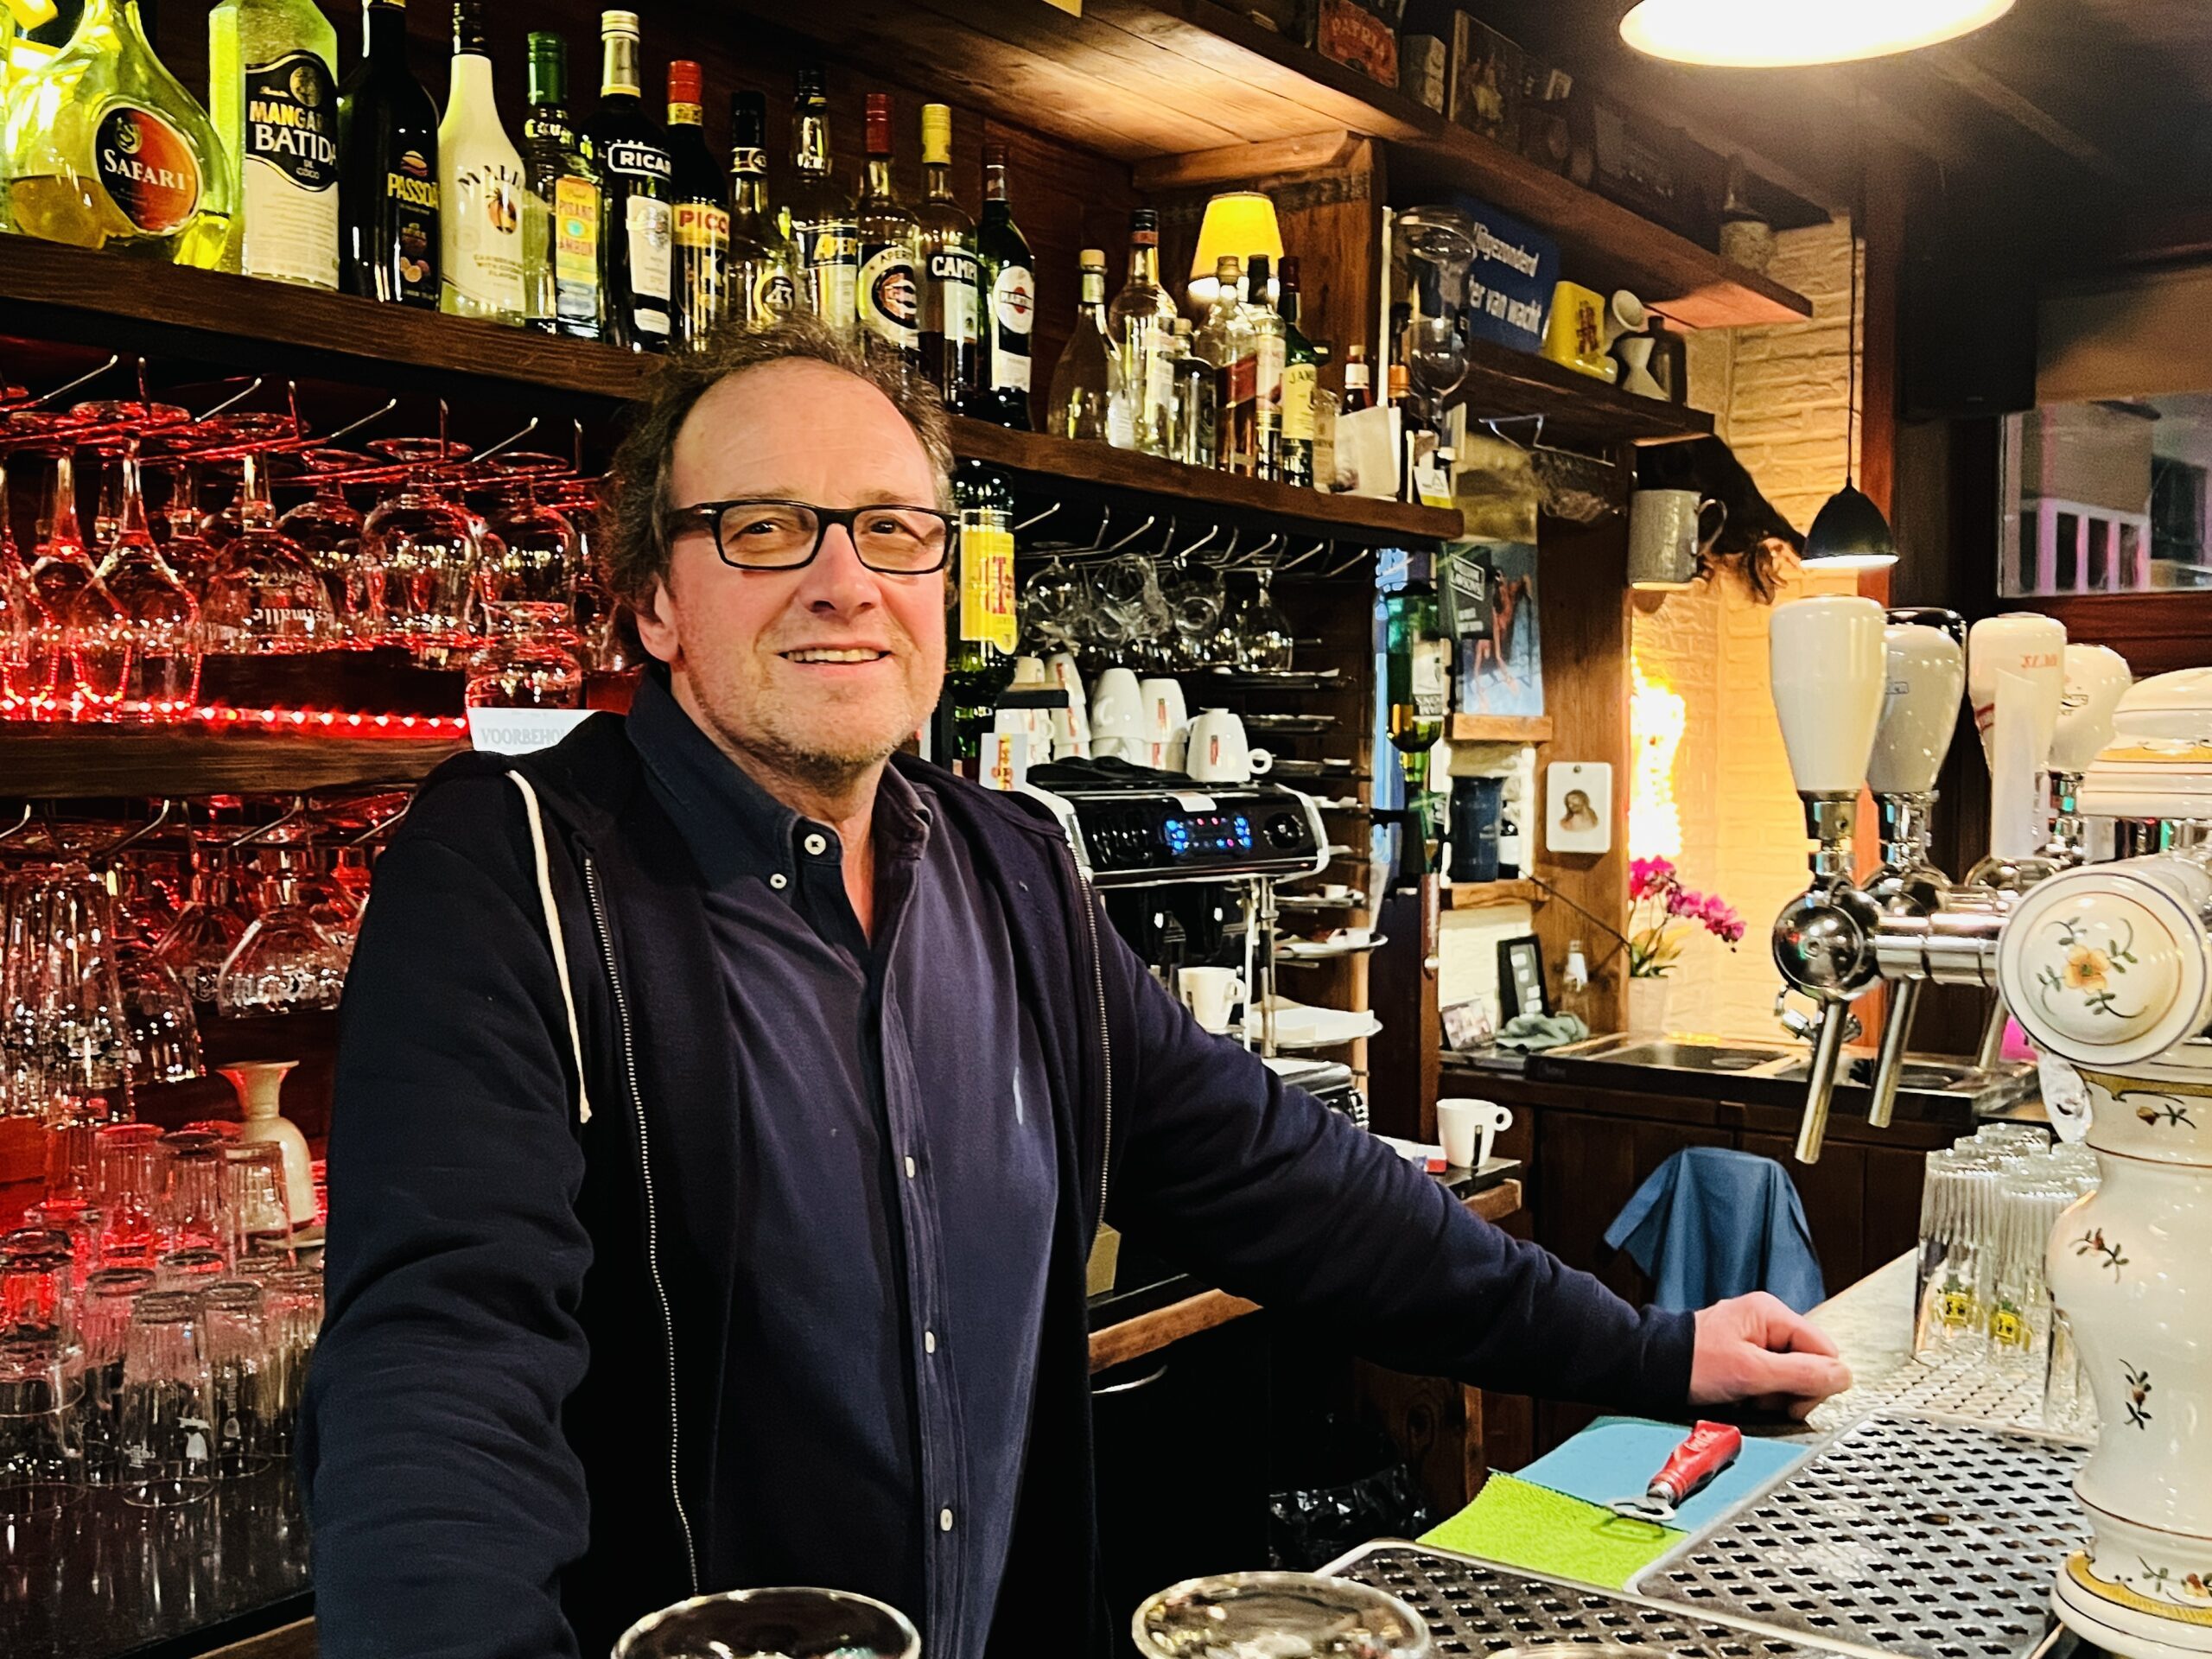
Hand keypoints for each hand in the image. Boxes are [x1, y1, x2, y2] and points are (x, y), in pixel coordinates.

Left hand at [1688, 1291, 1850, 1419]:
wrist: (1653, 1370)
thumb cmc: (1693, 1364)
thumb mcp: (1751, 1372)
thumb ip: (1800, 1374)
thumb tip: (1842, 1377)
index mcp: (1771, 1314)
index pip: (1825, 1348)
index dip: (1819, 1379)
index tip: (1797, 1401)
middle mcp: (1767, 1322)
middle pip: (1811, 1362)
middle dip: (1794, 1390)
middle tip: (1767, 1399)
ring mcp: (1757, 1339)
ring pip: (1792, 1375)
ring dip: (1777, 1395)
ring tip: (1750, 1396)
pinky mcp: (1747, 1357)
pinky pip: (1772, 1379)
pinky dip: (1763, 1393)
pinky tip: (1745, 1397)